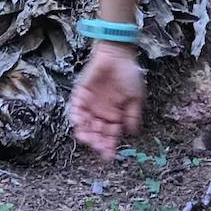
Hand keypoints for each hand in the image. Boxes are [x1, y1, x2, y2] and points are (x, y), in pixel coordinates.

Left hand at [68, 42, 144, 159]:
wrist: (118, 55)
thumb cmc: (129, 74)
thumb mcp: (135, 98)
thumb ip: (132, 116)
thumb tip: (132, 133)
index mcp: (115, 115)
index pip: (110, 135)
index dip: (109, 145)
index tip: (109, 155)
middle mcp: (101, 112)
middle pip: (97, 132)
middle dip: (97, 141)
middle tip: (98, 147)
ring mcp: (90, 104)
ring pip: (85, 124)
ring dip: (85, 133)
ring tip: (87, 138)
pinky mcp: (80, 94)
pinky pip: (75, 109)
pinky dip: (76, 117)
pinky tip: (80, 123)